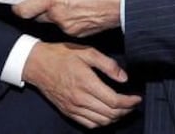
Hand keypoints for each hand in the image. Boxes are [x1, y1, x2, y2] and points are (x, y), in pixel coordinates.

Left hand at [13, 0, 121, 36]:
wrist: (124, 3)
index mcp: (55, 0)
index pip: (25, 10)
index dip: (18, 7)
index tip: (19, 2)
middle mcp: (59, 16)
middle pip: (38, 16)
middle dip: (40, 7)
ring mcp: (69, 27)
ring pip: (54, 21)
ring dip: (57, 13)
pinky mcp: (80, 33)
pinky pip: (68, 26)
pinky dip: (69, 19)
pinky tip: (80, 8)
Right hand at [24, 41, 140, 128]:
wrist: (37, 64)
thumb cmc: (62, 55)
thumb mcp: (87, 51)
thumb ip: (107, 64)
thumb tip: (123, 77)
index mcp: (86, 83)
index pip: (114, 101)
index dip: (129, 102)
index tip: (137, 98)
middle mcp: (80, 99)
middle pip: (109, 114)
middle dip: (125, 111)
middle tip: (133, 103)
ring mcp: (73, 107)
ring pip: (100, 121)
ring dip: (115, 118)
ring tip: (123, 109)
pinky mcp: (68, 111)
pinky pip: (88, 124)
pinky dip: (101, 123)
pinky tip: (107, 115)